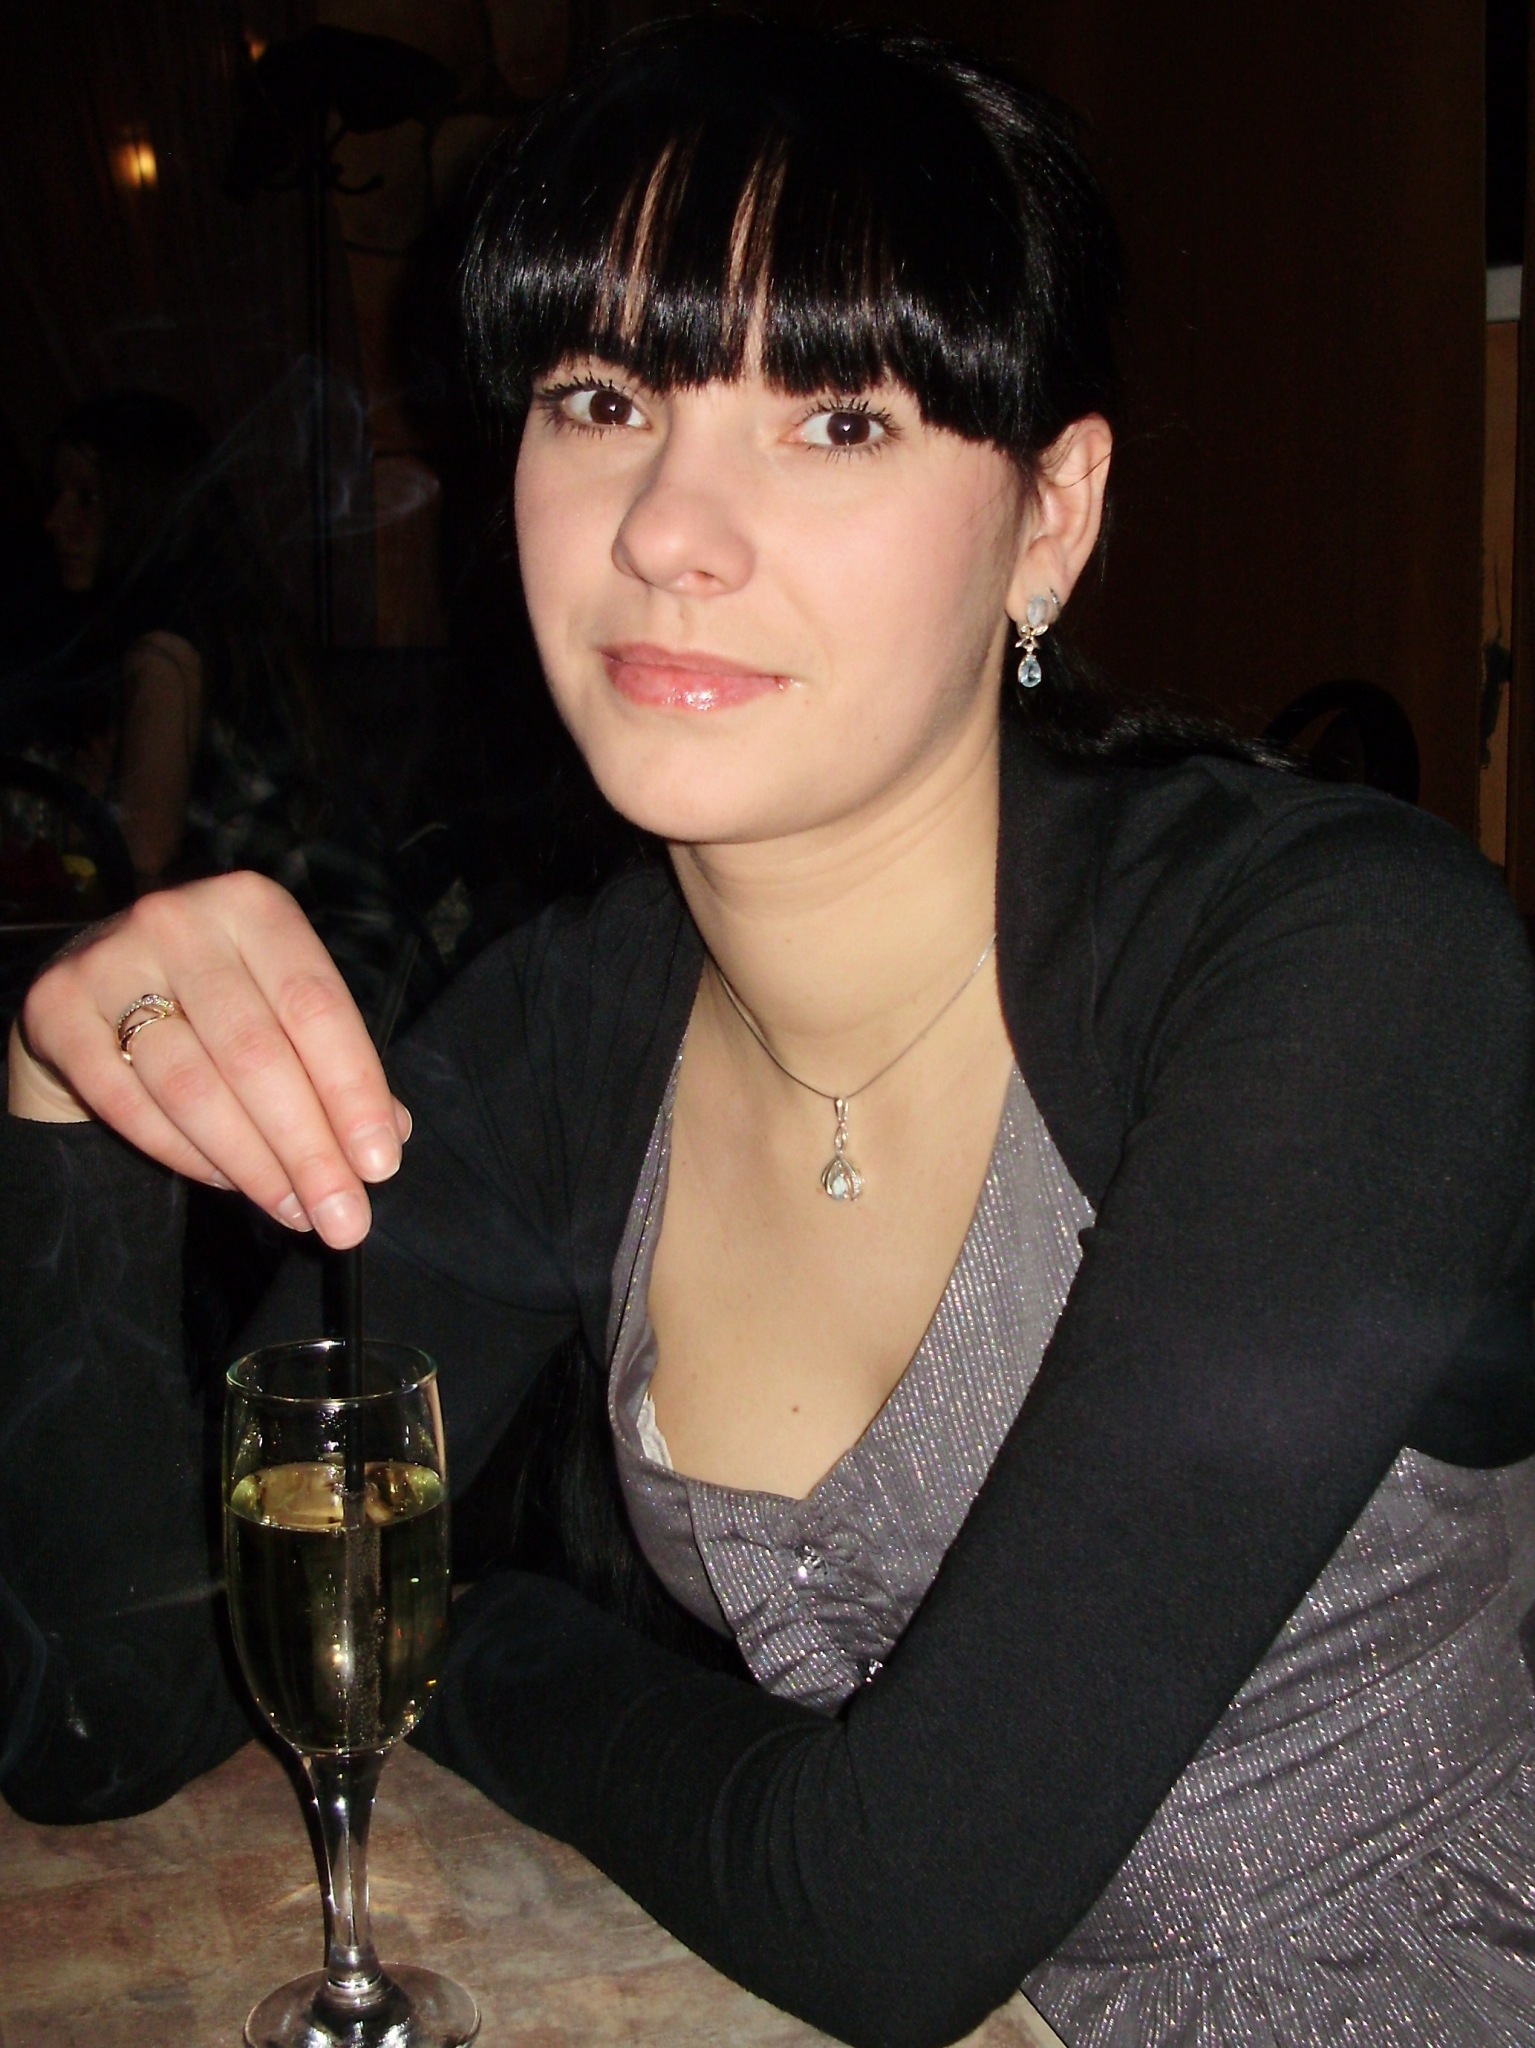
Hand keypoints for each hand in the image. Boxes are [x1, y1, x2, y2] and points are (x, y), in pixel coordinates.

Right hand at [7, 872, 409, 1247]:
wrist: (92, 994)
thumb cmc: (212, 1004)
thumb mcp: (279, 1008)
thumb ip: (334, 1063)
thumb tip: (391, 1134)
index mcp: (252, 907)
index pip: (316, 1007)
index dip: (353, 1091)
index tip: (381, 1165)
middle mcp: (179, 919)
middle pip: (257, 1054)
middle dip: (309, 1149)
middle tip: (344, 1218)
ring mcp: (109, 960)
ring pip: (194, 1087)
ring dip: (254, 1165)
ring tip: (298, 1212)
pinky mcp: (56, 1009)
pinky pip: (131, 1104)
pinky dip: (187, 1155)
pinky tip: (232, 1185)